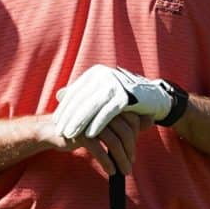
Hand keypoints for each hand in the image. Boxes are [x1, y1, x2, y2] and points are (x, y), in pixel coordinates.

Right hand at [47, 110, 139, 175]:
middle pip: (124, 132)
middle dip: (130, 150)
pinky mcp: (80, 133)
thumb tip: (150, 120)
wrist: (51, 130)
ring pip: (114, 142)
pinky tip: (111, 170)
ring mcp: (90, 120)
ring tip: (124, 171)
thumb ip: (127, 120)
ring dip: (121, 159)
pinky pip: (99, 150)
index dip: (135, 137)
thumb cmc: (82, 126)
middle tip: (130, 164)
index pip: (131, 120)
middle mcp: (100, 110)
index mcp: (108, 104)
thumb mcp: (105, 122)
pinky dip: (107, 162)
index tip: (132, 152)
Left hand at [50, 64, 172, 142]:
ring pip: (91, 106)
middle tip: (60, 131)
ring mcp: (115, 84)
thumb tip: (59, 95)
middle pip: (81, 99)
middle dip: (69, 117)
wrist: (153, 97)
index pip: (75, 92)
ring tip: (69, 135)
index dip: (65, 108)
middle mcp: (103, 75)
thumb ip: (82, 93)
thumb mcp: (100, 93)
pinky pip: (108, 113)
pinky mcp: (125, 96)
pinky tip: (89, 135)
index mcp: (95, 73)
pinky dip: (97, 124)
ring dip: (79, 122)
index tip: (56, 121)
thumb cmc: (122, 97)